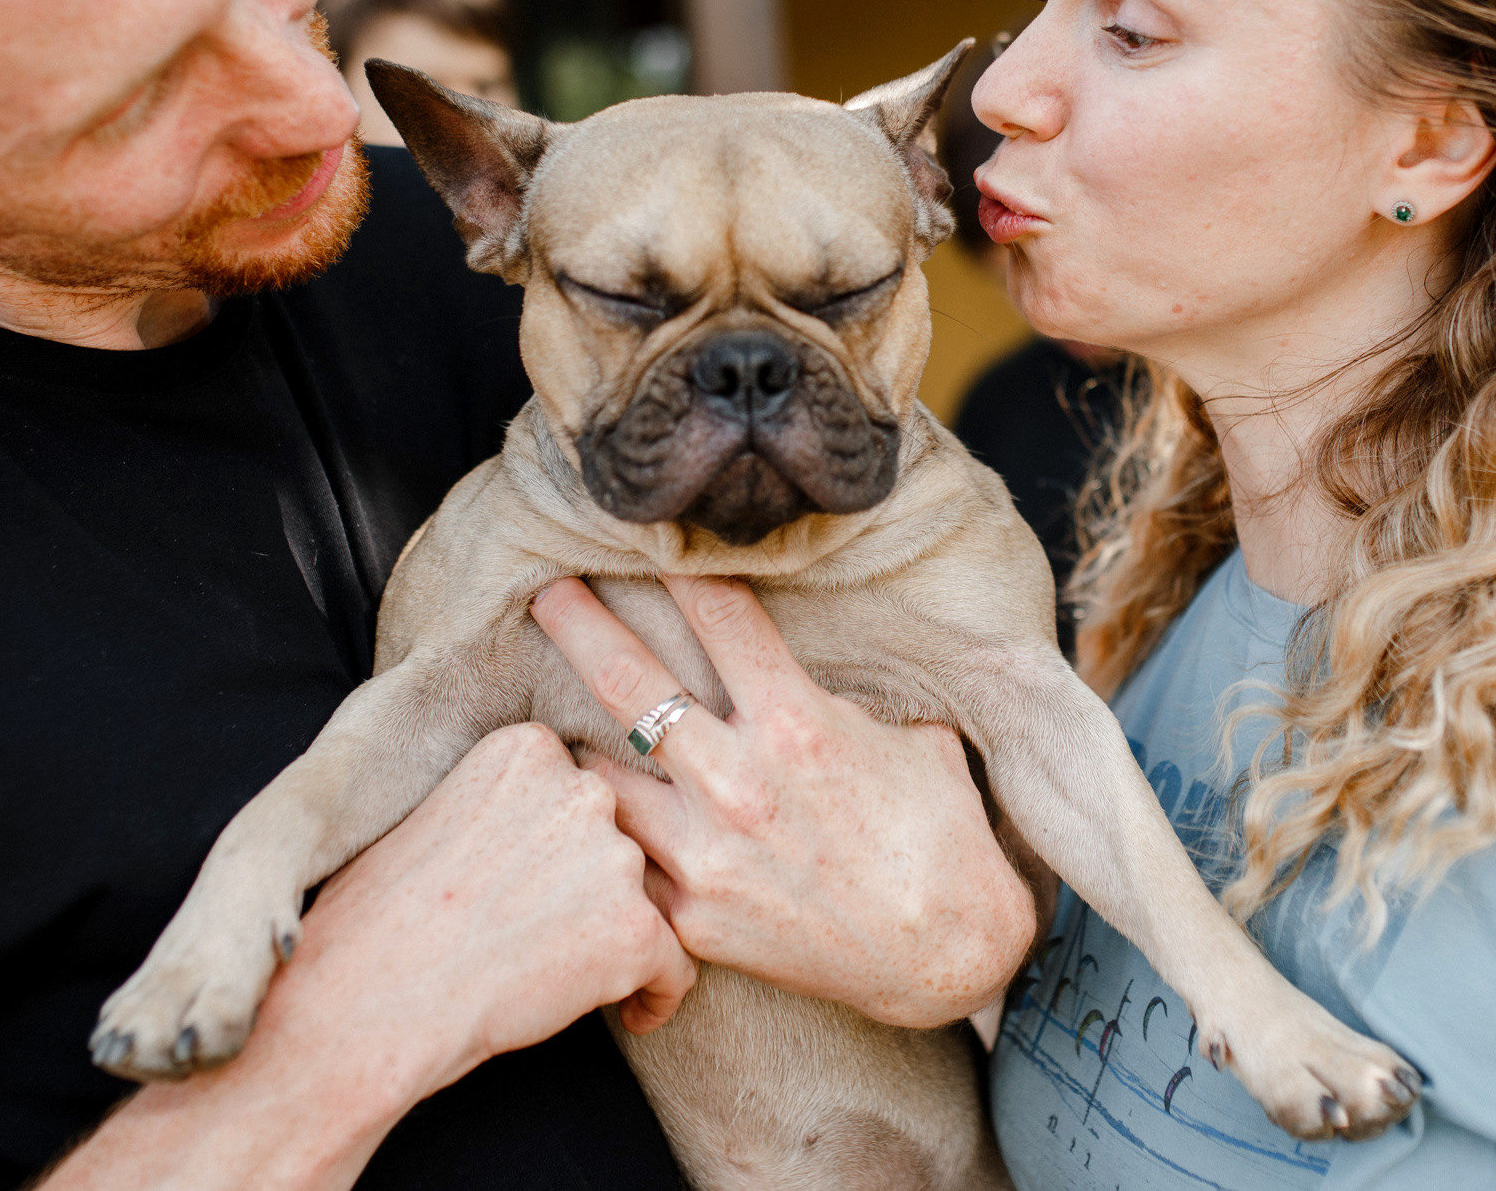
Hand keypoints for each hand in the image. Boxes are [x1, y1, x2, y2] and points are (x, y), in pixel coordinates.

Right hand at [48, 723, 691, 1190]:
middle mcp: (582, 786)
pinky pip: (677, 965)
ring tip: (576, 978)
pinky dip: (657, 995)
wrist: (361, 1001)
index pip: (583, 790)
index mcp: (526, 748)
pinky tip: (627, 1015)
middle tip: (559, 935)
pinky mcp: (634, 928)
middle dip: (603, 886)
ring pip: (655, 898)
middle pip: (626, 837)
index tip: (543, 886)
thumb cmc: (379, 921)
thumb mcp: (441, 817)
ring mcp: (614, 855)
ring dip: (627, 937)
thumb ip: (513, 805)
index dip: (570, 845)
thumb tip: (562, 827)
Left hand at [530, 575, 1035, 1029]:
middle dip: (579, 626)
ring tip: (554, 726)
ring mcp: (707, 855)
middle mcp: (739, 782)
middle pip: (630, 682)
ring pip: (603, 779)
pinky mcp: (693, 920)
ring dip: (581, 746)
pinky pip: (625, 863)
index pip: (719, 616)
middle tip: (546, 594)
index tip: (649, 539)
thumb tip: (808, 669)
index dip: (679, 567)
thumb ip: (839, 699)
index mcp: (796, 722)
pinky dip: (610, 837)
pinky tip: (591, 823)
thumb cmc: (942, 835)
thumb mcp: (908, 736)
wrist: (950, 955)